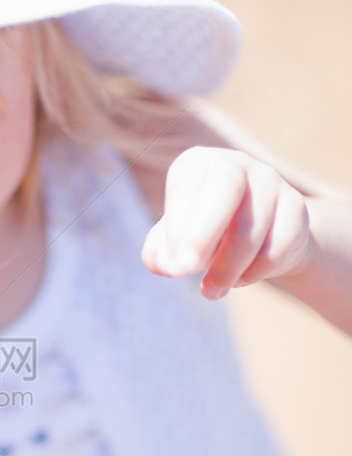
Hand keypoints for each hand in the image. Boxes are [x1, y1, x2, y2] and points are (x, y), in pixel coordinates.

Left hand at [141, 146, 313, 298]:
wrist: (264, 238)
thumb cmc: (207, 236)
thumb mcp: (176, 242)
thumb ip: (159, 253)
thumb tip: (164, 264)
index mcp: (197, 164)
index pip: (186, 191)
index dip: (177, 230)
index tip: (173, 266)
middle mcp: (235, 164)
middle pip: (224, 189)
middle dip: (201, 234)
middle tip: (184, 270)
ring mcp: (270, 182)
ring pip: (250, 227)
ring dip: (226, 268)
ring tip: (211, 292)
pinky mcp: (296, 207)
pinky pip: (275, 247)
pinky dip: (254, 272)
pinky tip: (241, 278)